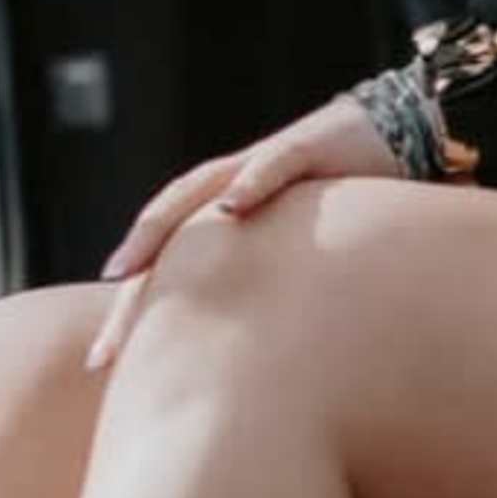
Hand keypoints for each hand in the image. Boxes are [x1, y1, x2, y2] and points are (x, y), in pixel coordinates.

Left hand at [83, 89, 406, 372]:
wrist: (395, 133)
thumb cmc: (347, 203)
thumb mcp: (304, 256)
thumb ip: (272, 292)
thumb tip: (260, 358)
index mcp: (226, 217)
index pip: (166, 265)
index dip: (132, 310)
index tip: (102, 364)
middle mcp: (229, 189)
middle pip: (161, 235)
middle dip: (128, 287)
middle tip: (101, 346)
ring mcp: (260, 164)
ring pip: (194, 196)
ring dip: (156, 231)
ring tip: (125, 268)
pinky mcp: (305, 147)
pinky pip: (273, 165)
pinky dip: (251, 183)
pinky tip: (232, 207)